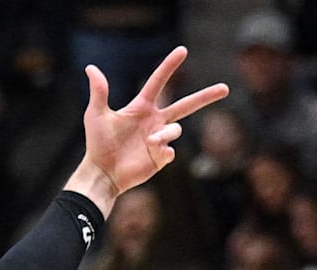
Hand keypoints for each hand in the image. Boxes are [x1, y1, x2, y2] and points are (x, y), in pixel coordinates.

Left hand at [74, 47, 228, 208]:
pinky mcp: (160, 157)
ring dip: (165, 134)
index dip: (169, 66)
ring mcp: (159, 139)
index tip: (182, 50)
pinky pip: (170, 150)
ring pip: (176, 130)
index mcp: (141, 108)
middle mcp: (154, 121)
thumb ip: (99, 92)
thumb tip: (91, 68)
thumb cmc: (97, 143)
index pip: (158, 82)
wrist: (102, 172)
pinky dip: (164, 150)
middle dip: (205, 97)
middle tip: (225, 88)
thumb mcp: (96, 115)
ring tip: (149, 142)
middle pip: (185, 105)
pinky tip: (153, 153)